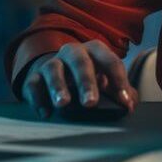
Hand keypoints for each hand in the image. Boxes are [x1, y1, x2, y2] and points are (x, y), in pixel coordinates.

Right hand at [21, 40, 138, 119]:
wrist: (55, 70)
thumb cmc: (88, 76)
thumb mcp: (106, 78)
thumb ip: (120, 90)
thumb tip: (128, 105)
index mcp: (96, 50)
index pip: (110, 62)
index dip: (119, 81)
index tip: (124, 102)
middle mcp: (73, 52)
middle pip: (80, 62)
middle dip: (86, 82)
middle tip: (90, 103)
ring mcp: (52, 63)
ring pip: (54, 69)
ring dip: (58, 87)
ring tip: (63, 104)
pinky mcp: (34, 76)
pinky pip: (33, 84)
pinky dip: (38, 98)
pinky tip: (46, 112)